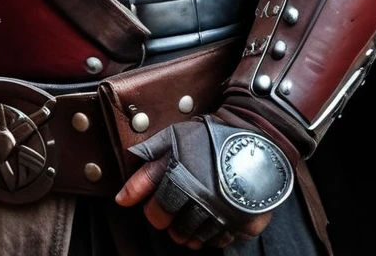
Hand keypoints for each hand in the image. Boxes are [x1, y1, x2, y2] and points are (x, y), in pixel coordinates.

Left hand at [115, 115, 292, 249]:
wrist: (254, 135)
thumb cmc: (208, 136)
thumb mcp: (171, 140)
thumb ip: (146, 168)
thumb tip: (121, 198)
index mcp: (181, 180)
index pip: (157, 213)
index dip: (154, 211)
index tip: (156, 205)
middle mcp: (203, 201)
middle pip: (177, 231)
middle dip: (172, 223)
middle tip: (176, 210)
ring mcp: (227, 214)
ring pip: (199, 239)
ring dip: (192, 231)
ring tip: (194, 213)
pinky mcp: (247, 223)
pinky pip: (224, 241)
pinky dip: (216, 234)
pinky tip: (214, 217)